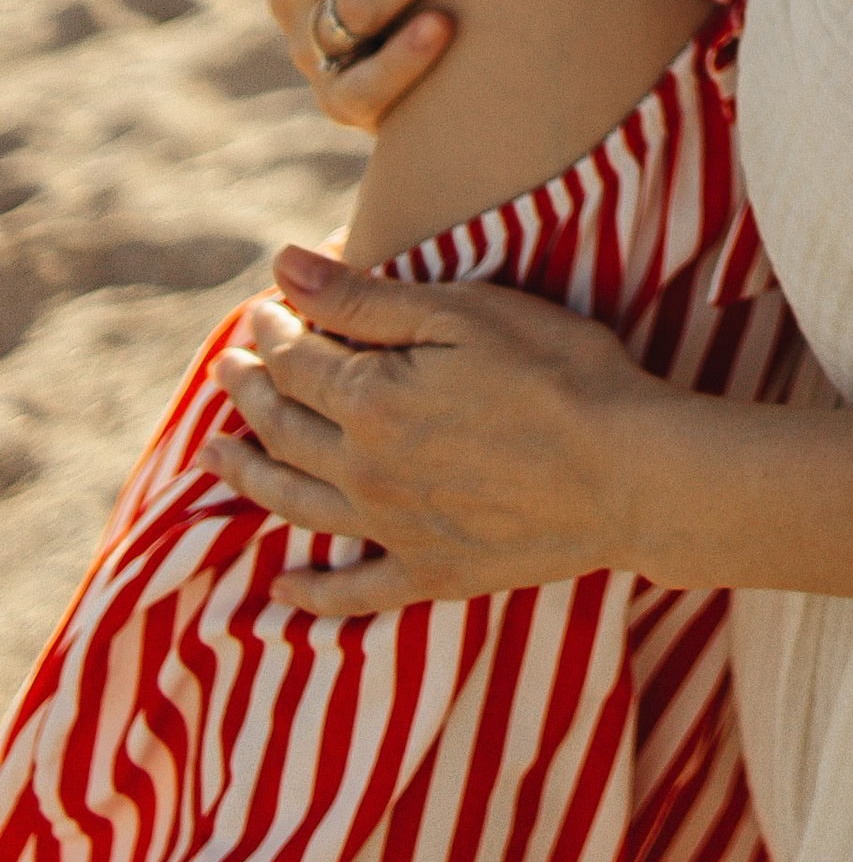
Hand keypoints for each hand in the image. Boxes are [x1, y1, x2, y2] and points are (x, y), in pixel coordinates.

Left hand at [204, 246, 656, 611]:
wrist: (629, 472)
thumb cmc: (559, 373)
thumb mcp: (464, 314)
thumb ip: (366, 299)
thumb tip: (284, 268)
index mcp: (369, 400)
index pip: (295, 358)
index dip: (271, 328)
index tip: (262, 309)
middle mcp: (364, 471)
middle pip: (283, 428)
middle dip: (248, 391)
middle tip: (227, 370)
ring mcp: (393, 531)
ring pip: (295, 503)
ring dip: (248, 476)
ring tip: (213, 457)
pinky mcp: (431, 574)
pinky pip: (352, 593)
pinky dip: (310, 593)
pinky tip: (282, 589)